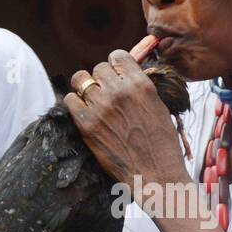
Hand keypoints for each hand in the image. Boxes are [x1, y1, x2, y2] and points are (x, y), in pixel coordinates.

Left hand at [65, 50, 186, 189]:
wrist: (156, 174)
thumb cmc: (162, 144)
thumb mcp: (158, 106)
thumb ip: (140, 88)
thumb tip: (123, 76)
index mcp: (140, 84)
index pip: (117, 56)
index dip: (116, 66)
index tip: (116, 76)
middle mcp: (119, 91)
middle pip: (98, 68)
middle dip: (102, 79)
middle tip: (106, 94)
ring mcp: (101, 107)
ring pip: (81, 79)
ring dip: (86, 88)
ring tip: (93, 101)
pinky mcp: (86, 124)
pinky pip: (70, 99)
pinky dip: (75, 103)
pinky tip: (85, 112)